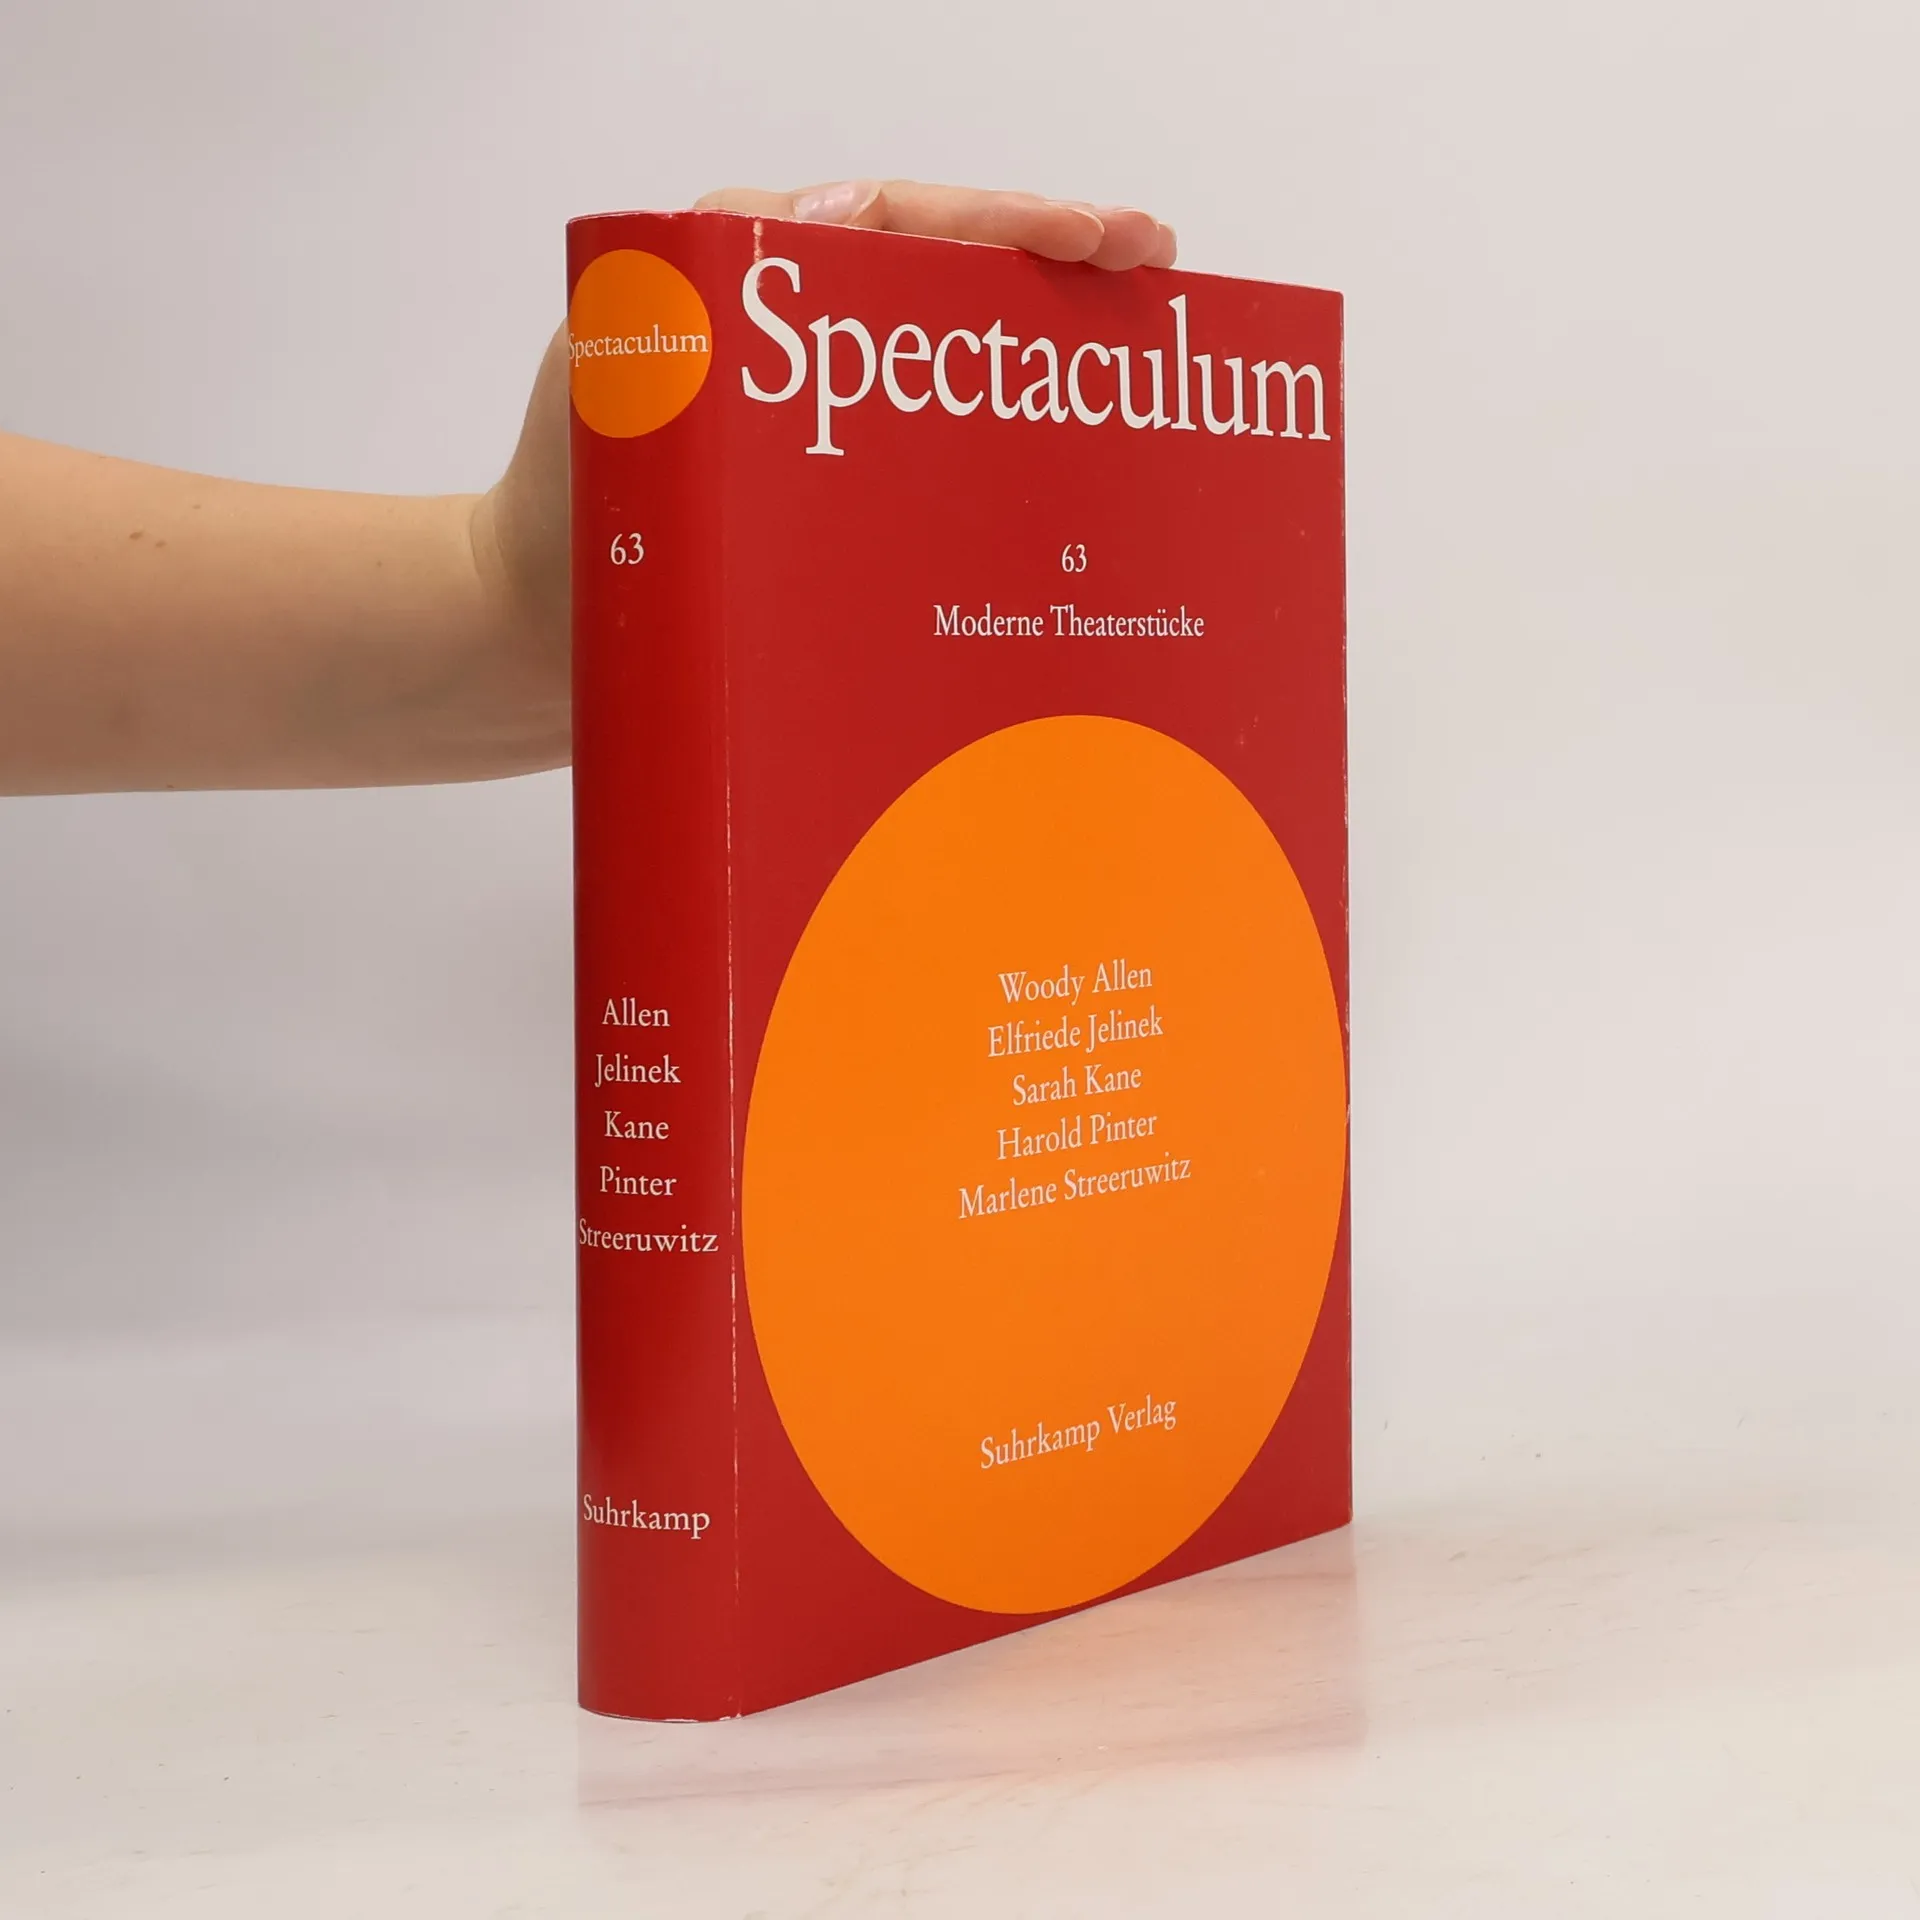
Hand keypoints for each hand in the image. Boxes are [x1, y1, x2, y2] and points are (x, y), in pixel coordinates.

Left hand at [473, 182, 1178, 755]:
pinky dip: (1012, 460)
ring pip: (962, 374)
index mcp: (756, 287)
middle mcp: (810, 348)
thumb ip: (694, 294)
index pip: (902, 227)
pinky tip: (1082, 479)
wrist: (533, 649)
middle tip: (1156, 266)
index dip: (1006, 224)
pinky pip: (942, 466)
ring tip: (1146, 352)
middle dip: (1058, 266)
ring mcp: (835, 433)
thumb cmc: (565, 520)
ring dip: (1051, 360)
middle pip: (955, 282)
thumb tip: (823, 213)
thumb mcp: (614, 380)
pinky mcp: (845, 511)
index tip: (1094, 235)